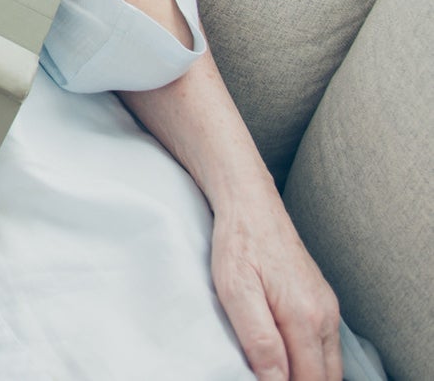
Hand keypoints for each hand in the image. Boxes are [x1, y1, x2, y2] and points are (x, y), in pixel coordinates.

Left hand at [211, 198, 340, 380]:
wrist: (250, 202)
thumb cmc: (238, 242)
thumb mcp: (236, 290)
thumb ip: (259, 339)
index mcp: (305, 317)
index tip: (261, 380)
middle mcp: (325, 315)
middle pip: (325, 378)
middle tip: (266, 376)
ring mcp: (327, 308)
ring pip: (329, 365)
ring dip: (308, 376)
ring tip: (274, 370)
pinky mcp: (322, 301)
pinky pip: (325, 346)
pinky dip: (311, 360)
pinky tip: (287, 357)